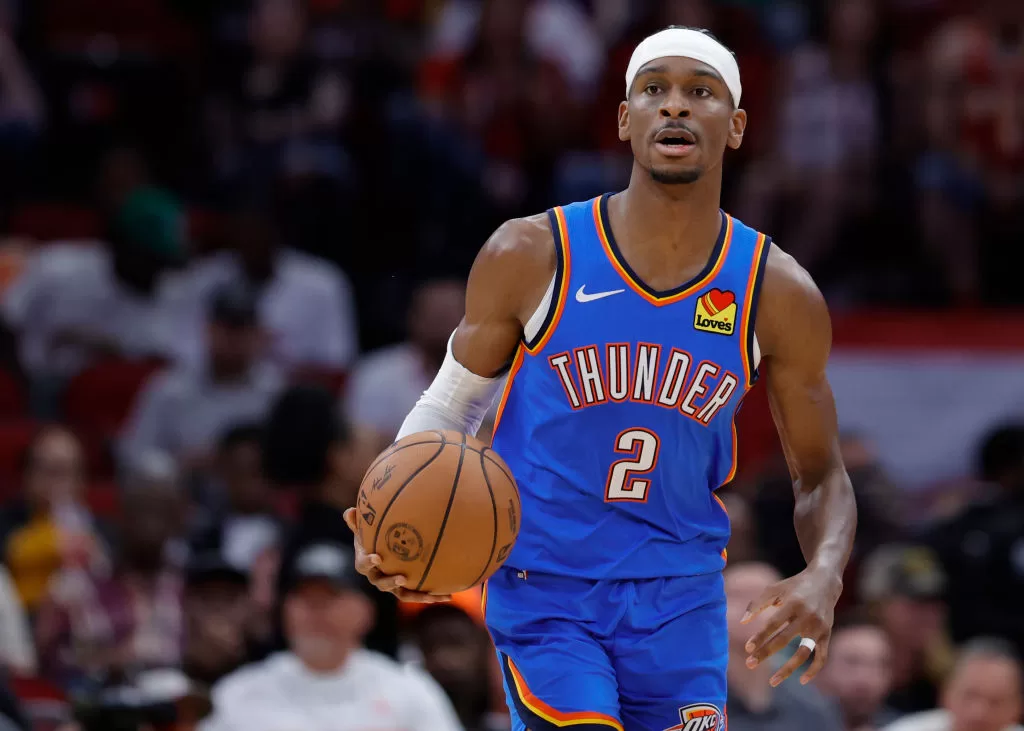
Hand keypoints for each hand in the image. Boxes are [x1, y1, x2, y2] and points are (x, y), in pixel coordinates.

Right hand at [343, 508, 450, 602]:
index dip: (369, 562)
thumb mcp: (363, 528)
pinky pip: (417, 594)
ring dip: (416, 596)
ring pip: (402, 595)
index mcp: (365, 564)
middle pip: (382, 584)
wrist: (381, 552)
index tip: (378, 557)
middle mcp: (377, 578)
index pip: (363, 565)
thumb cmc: (371, 537)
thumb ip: (356, 521)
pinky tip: (448, 595)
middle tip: (401, 578)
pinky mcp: (405, 589)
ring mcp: (392, 585)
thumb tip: (349, 511)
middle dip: (391, 582)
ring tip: (431, 596)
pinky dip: (431, 596)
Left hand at [741, 566, 841, 685]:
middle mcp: (807, 616)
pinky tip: (802, 681)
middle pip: (784, 640)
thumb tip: (742, 622)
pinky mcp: (827, 634)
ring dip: (788, 669)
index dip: (760, 636)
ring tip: (772, 681)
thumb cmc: (793, 586)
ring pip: (804, 653)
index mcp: (792, 603)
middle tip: (749, 664)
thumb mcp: (774, 589)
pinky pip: (822, 657)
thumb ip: (757, 604)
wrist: (825, 581)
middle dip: (766, 653)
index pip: (774, 623)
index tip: (747, 647)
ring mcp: (819, 627)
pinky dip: (814, 670)